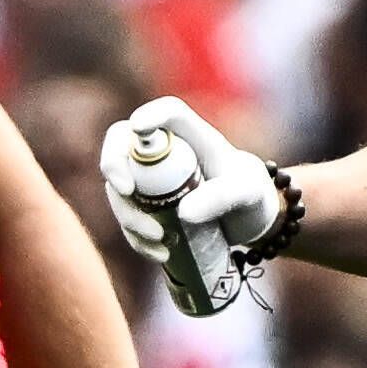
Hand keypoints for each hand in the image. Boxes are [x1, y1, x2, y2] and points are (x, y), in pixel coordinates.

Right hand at [99, 96, 278, 301]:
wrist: (249, 221)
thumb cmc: (252, 194)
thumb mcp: (245, 193)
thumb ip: (220, 197)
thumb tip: (183, 213)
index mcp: (192, 135)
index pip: (167, 113)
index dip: (149, 114)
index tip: (139, 129)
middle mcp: (164, 151)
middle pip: (122, 143)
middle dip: (114, 164)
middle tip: (127, 190)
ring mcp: (149, 179)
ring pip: (119, 187)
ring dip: (127, 213)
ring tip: (159, 239)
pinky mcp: (145, 207)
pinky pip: (127, 218)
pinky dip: (136, 237)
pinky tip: (160, 254)